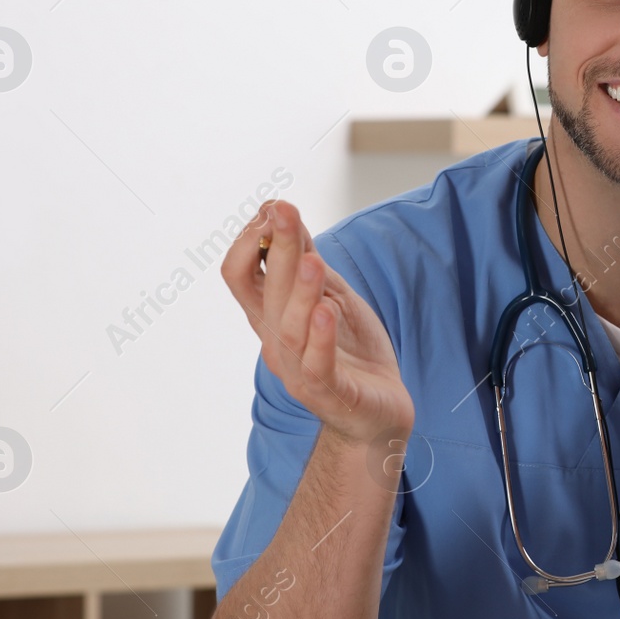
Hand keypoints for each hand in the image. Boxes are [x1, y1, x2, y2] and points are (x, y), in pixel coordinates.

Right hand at [222, 200, 414, 444]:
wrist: (380, 411)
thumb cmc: (352, 351)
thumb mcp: (331, 295)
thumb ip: (307, 261)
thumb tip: (281, 211)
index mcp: (271, 317)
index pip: (239, 274)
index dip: (249, 241)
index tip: (272, 207)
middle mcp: (276, 343)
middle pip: (267, 291)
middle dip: (278, 248)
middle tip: (284, 210)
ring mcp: (300, 371)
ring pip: (290, 328)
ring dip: (301, 291)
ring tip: (312, 260)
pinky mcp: (330, 393)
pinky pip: (319, 365)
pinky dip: (321, 338)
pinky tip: (327, 311)